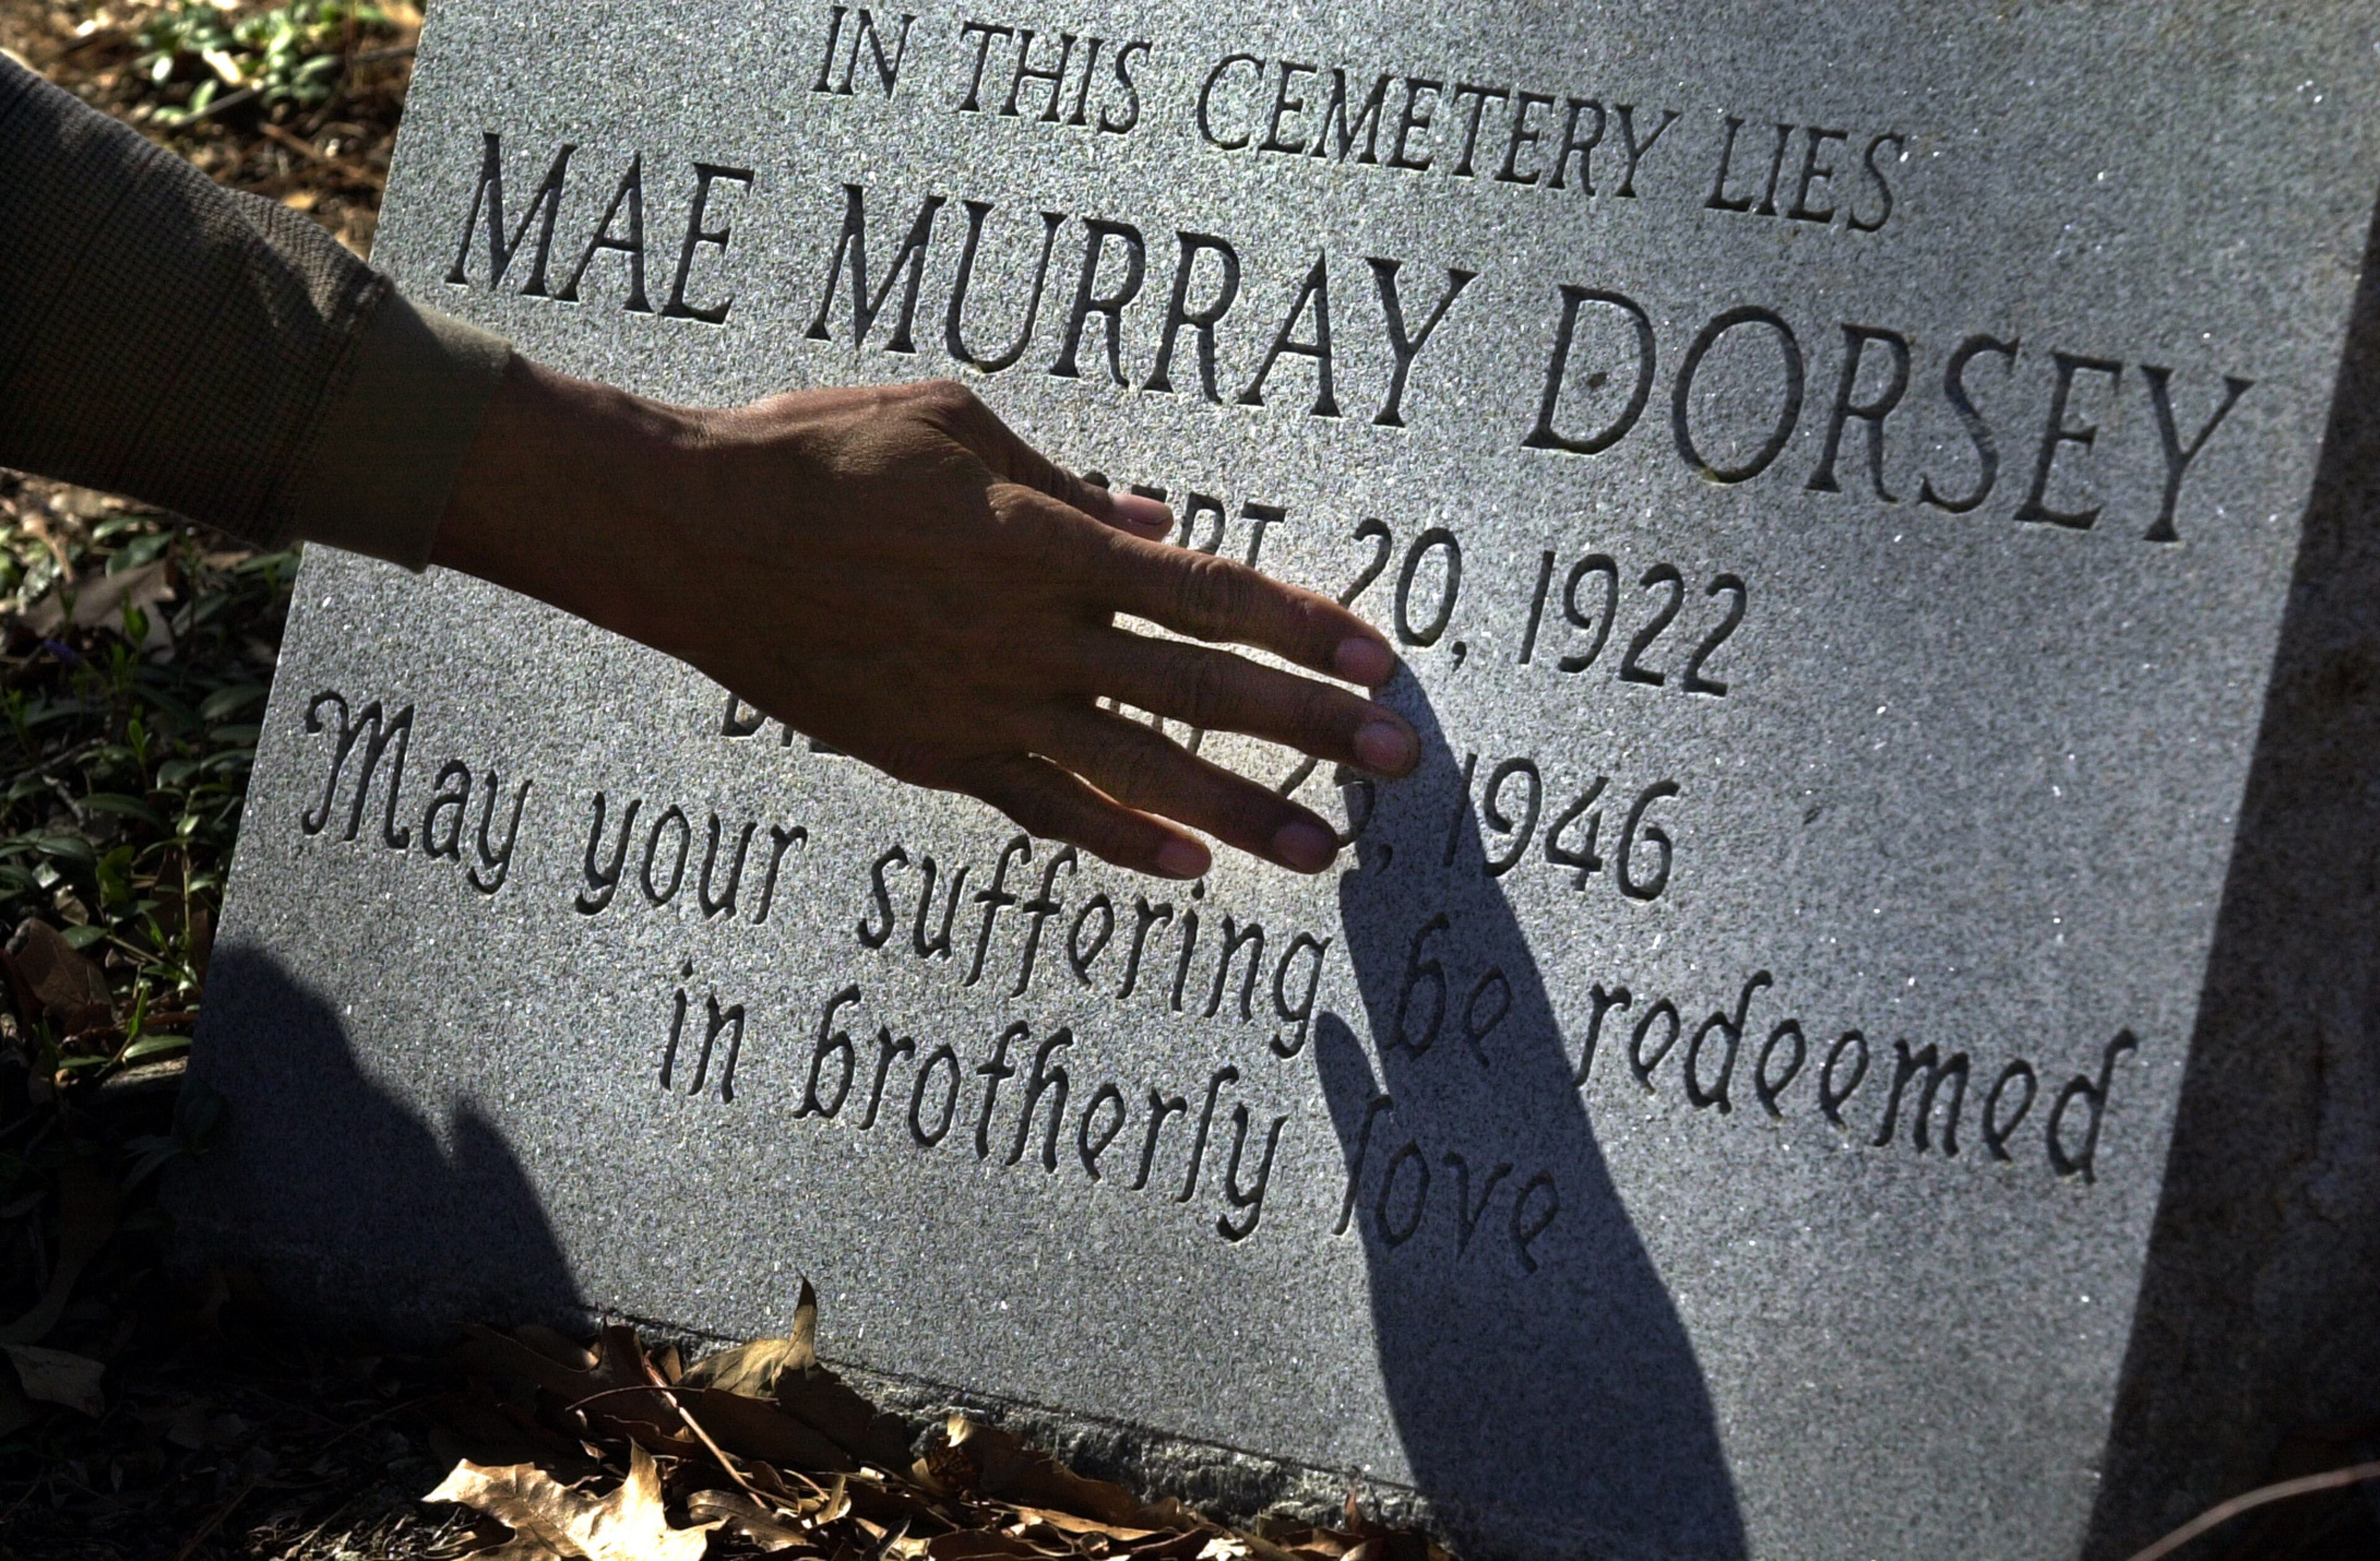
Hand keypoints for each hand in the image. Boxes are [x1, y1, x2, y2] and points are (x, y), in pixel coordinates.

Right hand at [431, 359, 1420, 877]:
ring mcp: (985, 702)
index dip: (1302, 627)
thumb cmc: (821, 451)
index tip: (1379, 658)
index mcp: (1049, 539)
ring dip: (1239, 811)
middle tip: (1398, 765)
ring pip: (1138, 768)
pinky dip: (1116, 838)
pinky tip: (1183, 869)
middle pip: (1202, 689)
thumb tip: (1160, 526)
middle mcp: (1035, 631)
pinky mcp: (933, 753)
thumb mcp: (957, 422)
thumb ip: (1071, 484)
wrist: (692, 534)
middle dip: (1308, 728)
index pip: (1210, 594)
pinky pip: (1042, 807)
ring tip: (1321, 853)